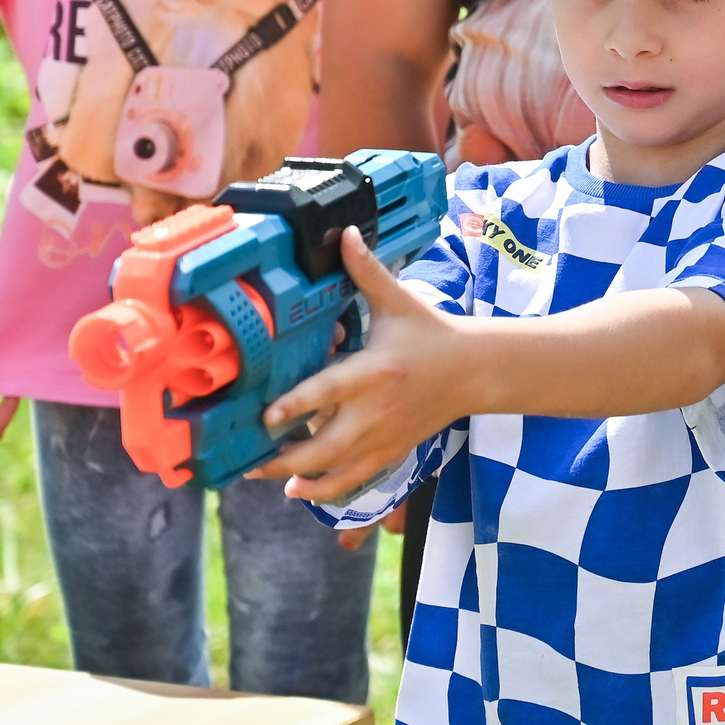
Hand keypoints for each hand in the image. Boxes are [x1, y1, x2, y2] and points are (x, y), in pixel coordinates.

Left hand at [249, 227, 465, 502]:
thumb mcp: (399, 301)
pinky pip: (356, 480)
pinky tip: (299, 491)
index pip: (328, 392)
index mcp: (373, 371)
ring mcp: (384, 436)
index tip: (265, 416)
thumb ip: (367, 271)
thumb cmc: (433, 333)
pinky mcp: (392, 451)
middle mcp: (376, 410)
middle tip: (249, 461)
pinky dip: (326, 490)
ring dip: (300, 478)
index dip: (295, 407)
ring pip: (337, 469)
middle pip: (324, 446)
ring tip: (267, 477)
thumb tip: (346, 233)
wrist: (475, 371)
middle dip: (284, 458)